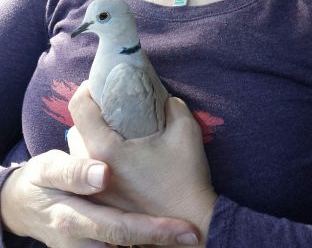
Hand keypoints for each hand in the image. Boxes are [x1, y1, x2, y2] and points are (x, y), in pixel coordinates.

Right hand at [0, 148, 198, 246]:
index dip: (150, 229)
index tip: (178, 226)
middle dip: (159, 238)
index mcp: (72, 217)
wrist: (23, 207)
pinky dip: (140, 243)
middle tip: (190, 234)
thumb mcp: (49, 168)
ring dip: (152, 244)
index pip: (114, 226)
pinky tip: (164, 234)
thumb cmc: (41, 180)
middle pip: (124, 241)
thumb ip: (73, 171)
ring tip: (185, 236)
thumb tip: (103, 173)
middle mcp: (81, 241)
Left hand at [68, 82, 216, 245]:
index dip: (88, 87)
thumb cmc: (186, 178)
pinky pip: (87, 175)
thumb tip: (163, 97)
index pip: (78, 107)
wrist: (192, 226)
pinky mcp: (103, 205)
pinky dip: (97, 161)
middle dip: (92, 114)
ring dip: (91, 139)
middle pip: (75, 130)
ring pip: (79, 154)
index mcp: (105, 148)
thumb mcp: (186, 130)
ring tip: (116, 134)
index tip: (102, 82)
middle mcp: (92, 169)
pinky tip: (121, 160)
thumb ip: (172, 104)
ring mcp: (95, 191)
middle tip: (112, 107)